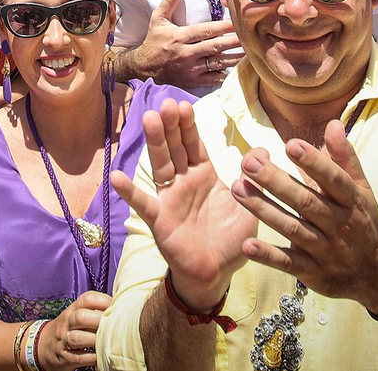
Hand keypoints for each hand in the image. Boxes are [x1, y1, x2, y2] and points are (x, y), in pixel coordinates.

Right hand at [37, 291, 113, 370]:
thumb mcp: (76, 315)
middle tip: (114, 326)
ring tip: (108, 342)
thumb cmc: (69, 329)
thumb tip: (120, 307)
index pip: (86, 299)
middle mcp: (67, 323)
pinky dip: (92, 358)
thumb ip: (93, 310)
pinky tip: (102, 356)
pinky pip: (79, 358)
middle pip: (80, 317)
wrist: (43, 346)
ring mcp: (64, 340)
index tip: (116, 307)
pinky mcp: (65, 357)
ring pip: (77, 338)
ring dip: (95, 340)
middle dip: (99, 321)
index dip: (103, 301)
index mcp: (73, 309)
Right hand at [109, 99, 256, 309]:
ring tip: (149, 118)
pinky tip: (116, 176)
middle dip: (171, 125)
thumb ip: (255, 179)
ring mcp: (170, 199)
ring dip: (155, 142)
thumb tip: (262, 150)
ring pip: (161, 165)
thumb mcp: (251, 206)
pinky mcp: (160, 220)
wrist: (216, 274)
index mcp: (204, 176)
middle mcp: (184, 182)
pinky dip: (130, 191)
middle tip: (167, 103)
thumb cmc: (232, 240)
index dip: (188, 126)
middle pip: (176, 148)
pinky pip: (144, 204)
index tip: (184, 105)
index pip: (194, 144)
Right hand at [127, 0, 243, 89]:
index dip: (223, 26)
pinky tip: (237, 70)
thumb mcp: (158, 18)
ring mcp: (189, 69)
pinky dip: (225, 75)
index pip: (205, 30)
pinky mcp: (192, 81)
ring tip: (249, 53)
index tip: (237, 22)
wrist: (143, 66)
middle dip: (234, 42)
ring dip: (234, 58)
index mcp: (179, 37)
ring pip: (217, 63)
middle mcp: (185, 53)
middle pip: (214, 46)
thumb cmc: (154, 39)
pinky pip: (212, 79)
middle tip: (250, 37)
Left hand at [231, 122, 377, 314]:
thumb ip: (344, 158)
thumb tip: (333, 123)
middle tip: (248, 162)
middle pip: (306, 202)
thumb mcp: (361, 190)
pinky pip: (289, 263)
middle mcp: (339, 225)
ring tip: (237, 189)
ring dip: (263, 210)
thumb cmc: (362, 221)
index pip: (333, 179)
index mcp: (352, 201)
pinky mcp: (313, 271)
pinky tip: (247, 245)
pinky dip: (269, 256)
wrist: (377, 273)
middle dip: (276, 182)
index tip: (290, 144)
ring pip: (293, 228)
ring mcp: (325, 250)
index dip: (314, 162)